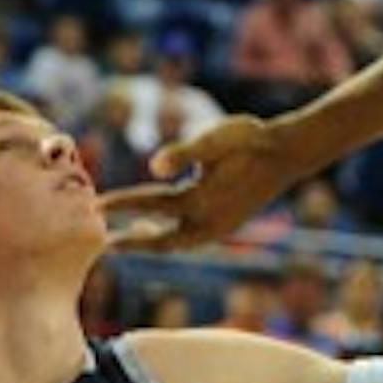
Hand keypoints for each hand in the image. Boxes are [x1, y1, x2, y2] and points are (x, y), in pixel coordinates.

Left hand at [98, 116, 298, 250]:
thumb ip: (185, 151)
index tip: (95, 205)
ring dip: (152, 242)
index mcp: (201, 199)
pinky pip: (190, 240)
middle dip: (133, 242)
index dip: (121, 204)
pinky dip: (171, 238)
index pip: (151, 204)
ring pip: (177, 244)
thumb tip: (154, 165)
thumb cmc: (249, 140)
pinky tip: (163, 227)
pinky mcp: (228, 226)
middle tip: (104, 243)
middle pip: (161, 242)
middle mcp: (209, 222)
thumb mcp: (216, 138)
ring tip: (128, 237)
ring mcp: (220, 228)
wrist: (287, 153)